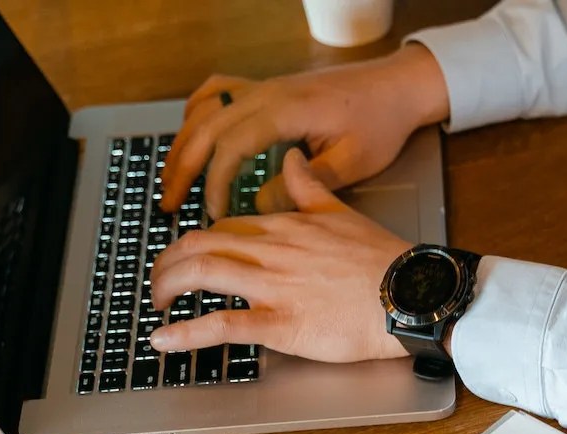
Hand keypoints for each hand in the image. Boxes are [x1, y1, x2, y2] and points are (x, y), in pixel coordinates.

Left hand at [149, 149, 409, 362]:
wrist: (412, 294)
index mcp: (284, 226)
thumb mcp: (342, 212)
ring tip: (154, 302)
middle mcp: (272, 252)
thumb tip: (291, 160)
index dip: (195, 241)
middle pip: (199, 245)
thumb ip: (308, 188)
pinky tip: (162, 339)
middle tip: (158, 281)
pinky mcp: (282, 323)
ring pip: (202, 274)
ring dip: (166, 287)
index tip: (186, 256)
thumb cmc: (383, 261)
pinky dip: (185, 333)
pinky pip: (223, 326)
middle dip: (167, 262)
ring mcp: (274, 287)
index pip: (223, 226)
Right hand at [161, 45, 449, 219]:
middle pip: (206, 127)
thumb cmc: (380, 123)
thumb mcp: (352, 163)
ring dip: (183, 144)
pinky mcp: (267, 87)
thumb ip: (307, 186)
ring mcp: (264, 86)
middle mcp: (267, 92)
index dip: (216, 181)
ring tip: (170, 180)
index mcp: (286, 111)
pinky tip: (191, 135)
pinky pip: (218, 91)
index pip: (231, 144)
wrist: (396, 86)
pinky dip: (197, 114)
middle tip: (170, 205)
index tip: (214, 213)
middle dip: (183, 168)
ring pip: (204, 110)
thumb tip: (262, 206)